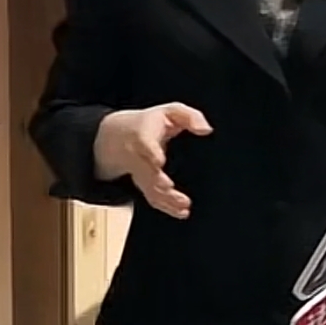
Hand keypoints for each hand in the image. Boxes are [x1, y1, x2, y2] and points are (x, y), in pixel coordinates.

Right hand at [93, 103, 211, 217]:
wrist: (119, 136)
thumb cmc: (150, 123)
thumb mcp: (170, 112)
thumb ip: (189, 117)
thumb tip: (206, 130)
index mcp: (143, 136)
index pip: (145, 145)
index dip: (151, 154)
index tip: (159, 161)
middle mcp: (139, 157)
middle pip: (146, 171)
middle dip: (157, 181)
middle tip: (169, 187)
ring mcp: (141, 173)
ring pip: (150, 188)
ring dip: (165, 199)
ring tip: (184, 205)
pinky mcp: (145, 184)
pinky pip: (153, 198)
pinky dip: (166, 207)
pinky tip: (182, 212)